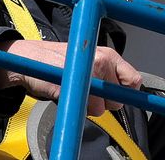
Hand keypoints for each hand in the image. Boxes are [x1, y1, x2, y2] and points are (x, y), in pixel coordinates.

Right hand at [0, 38, 140, 116]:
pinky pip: (84, 109)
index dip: (125, 93)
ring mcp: (88, 73)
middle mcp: (102, 61)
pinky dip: (76, 108)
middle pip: (117, 99)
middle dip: (104, 103)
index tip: (115, 97)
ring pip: (101, 108)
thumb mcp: (90, 60)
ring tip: (75, 92)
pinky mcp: (73, 85)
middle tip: (88, 93)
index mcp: (109, 55)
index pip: (133, 80)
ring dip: (88, 107)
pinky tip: (68, 94)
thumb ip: (108, 74)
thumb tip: (123, 94)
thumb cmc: (59, 61)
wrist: (30, 59)